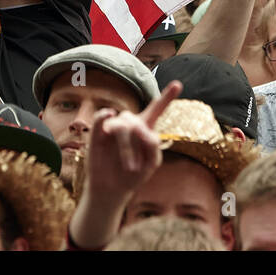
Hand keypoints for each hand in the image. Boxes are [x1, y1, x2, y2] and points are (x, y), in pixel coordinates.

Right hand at [82, 81, 181, 204]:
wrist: (111, 189)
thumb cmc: (133, 176)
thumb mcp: (151, 164)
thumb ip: (152, 145)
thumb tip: (139, 126)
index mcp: (146, 129)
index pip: (156, 109)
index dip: (166, 96)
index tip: (178, 84)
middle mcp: (130, 124)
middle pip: (136, 121)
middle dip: (138, 145)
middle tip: (135, 168)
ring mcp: (114, 127)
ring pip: (121, 124)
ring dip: (126, 147)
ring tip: (129, 166)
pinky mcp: (98, 132)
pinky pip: (101, 117)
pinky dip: (104, 115)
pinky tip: (109, 115)